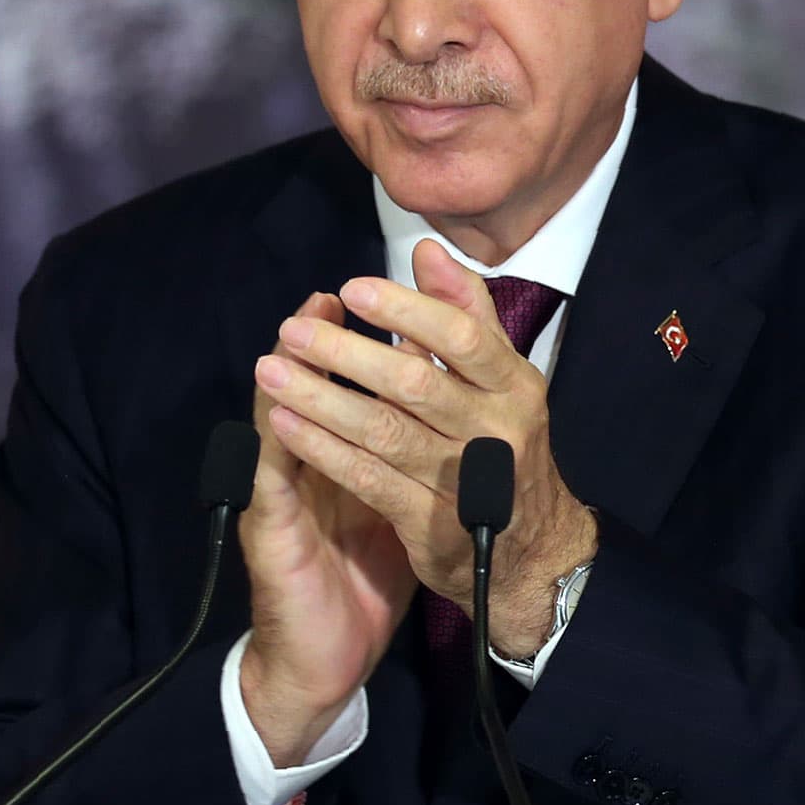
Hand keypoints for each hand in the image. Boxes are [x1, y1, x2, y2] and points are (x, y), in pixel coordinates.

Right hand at [237, 292, 417, 766]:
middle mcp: (301, 466)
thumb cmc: (364, 573)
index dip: (366, 343)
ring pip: (278, 420)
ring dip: (292, 374)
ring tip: (299, 331)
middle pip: (306, 388)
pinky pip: (272, 477)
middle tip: (335, 298)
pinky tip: (283, 413)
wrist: (327, 658)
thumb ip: (418, 442)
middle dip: (325, 341)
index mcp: (338, 453)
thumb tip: (449, 393)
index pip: (347, 386)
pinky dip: (280, 440)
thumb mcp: (405, 498)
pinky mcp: (268, 530)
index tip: (387, 298)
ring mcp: (279, 494)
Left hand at [254, 240, 597, 659]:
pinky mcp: (432, 522)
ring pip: (383, 430)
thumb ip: (467, 314)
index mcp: (514, 386)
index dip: (405, 310)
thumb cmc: (504, 446)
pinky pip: (369, 478)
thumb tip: (429, 251)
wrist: (531, 554)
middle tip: (293, 331)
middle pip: (415, 383)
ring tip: (272, 371)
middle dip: (347, 354)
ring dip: (321, 399)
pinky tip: (286, 425)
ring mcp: (466, 480)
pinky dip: (324, 449)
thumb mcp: (501, 380)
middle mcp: (496, 431)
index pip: (462, 336)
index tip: (350, 289)